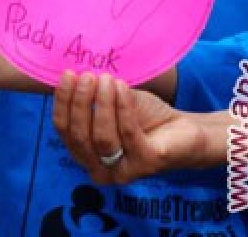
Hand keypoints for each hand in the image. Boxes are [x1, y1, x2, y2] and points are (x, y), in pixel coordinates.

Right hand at [51, 71, 210, 183]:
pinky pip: (128, 133)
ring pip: (102, 137)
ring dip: (103, 103)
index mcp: (85, 155)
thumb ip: (91, 96)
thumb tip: (69, 75)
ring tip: (107, 79)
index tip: (68, 75)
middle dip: (81, 103)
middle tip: (87, 76)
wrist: (185, 130)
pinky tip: (123, 87)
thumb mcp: (111, 104)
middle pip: (79, 137)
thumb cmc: (144, 117)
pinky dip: (123, 107)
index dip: (63, 102)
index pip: (63, 130)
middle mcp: (100, 170)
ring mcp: (123, 171)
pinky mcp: (147, 165)